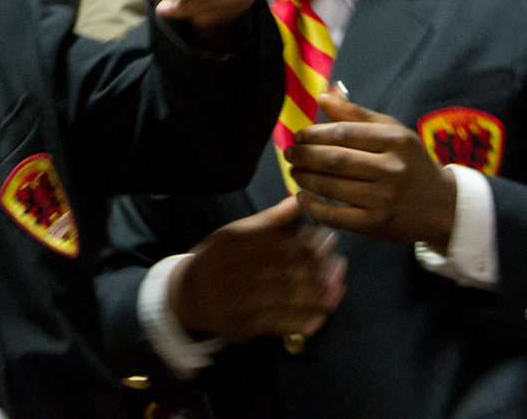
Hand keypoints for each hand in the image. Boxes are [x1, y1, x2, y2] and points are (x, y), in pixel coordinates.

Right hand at [167, 197, 345, 342]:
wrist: (186, 295)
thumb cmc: (217, 258)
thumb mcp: (234, 232)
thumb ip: (269, 220)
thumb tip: (299, 200)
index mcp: (233, 242)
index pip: (280, 242)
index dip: (309, 243)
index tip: (330, 240)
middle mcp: (234, 270)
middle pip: (285, 271)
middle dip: (318, 270)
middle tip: (340, 266)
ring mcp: (237, 300)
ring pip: (285, 299)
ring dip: (316, 297)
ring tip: (336, 290)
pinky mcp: (241, 325)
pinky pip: (277, 325)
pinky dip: (301, 321)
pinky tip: (319, 316)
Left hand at [288, 93, 457, 248]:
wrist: (441, 206)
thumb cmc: (410, 163)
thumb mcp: (393, 132)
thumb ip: (357, 115)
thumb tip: (322, 98)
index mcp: (395, 141)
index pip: (343, 133)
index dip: (314, 134)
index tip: (298, 136)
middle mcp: (391, 169)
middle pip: (335, 160)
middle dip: (304, 156)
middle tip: (289, 154)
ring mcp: (383, 199)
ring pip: (332, 186)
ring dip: (305, 178)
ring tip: (293, 172)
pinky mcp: (376, 224)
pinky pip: (336, 216)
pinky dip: (314, 207)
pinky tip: (303, 197)